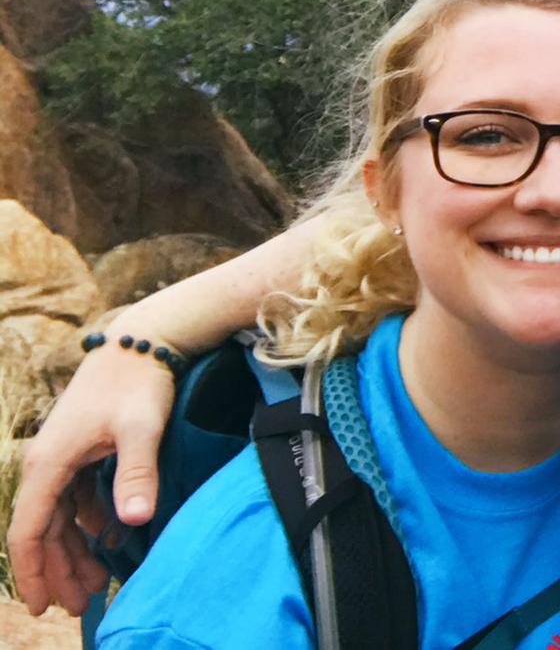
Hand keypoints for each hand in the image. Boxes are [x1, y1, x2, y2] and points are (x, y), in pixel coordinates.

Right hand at [6, 344, 176, 617]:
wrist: (143, 341)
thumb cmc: (139, 382)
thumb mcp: (140, 429)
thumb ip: (136, 474)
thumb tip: (135, 521)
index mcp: (49, 464)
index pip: (28, 531)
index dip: (33, 571)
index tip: (42, 606)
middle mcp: (47, 464)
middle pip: (42, 530)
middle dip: (57, 570)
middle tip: (79, 604)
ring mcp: (63, 457)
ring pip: (58, 518)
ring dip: (73, 551)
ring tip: (95, 583)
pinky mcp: (81, 452)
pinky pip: (75, 500)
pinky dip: (87, 524)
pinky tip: (109, 539)